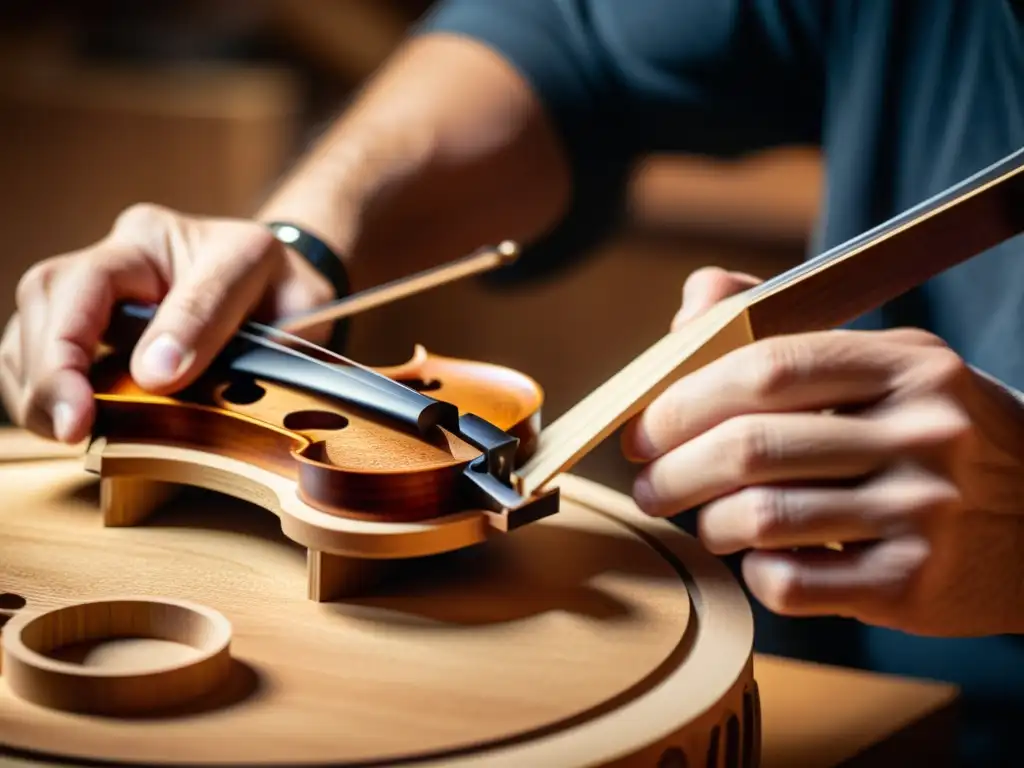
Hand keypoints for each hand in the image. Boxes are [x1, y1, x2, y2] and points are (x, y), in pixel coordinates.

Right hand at [0, 203, 335, 443]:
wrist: (285, 286)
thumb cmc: (287, 293)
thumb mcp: (291, 298)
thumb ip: (226, 325)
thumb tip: (155, 374)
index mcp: (174, 237)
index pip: (108, 278)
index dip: (88, 341)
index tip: (93, 403)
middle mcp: (128, 251)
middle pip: (52, 291)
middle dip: (51, 366)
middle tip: (70, 428)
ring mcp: (102, 280)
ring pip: (32, 316)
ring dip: (37, 380)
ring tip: (64, 430)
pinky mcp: (90, 316)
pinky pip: (38, 343)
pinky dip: (40, 386)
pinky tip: (62, 419)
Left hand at [622, 267, 1023, 636]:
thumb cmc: (936, 437)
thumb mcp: (887, 365)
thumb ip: (783, 327)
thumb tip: (693, 304)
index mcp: (905, 364)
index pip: (764, 368)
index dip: (683, 400)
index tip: (644, 429)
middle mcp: (922, 433)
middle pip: (748, 447)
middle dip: (672, 471)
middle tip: (648, 485)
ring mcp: (923, 513)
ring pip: (759, 519)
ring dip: (708, 524)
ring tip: (705, 521)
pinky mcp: (914, 585)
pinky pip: (791, 584)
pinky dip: (755, 574)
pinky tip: (762, 560)